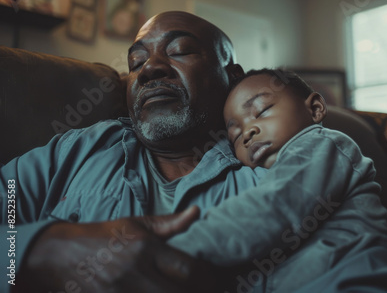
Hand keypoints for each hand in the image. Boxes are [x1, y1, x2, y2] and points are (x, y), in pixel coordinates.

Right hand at [16, 206, 216, 292]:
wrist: (58, 255)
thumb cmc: (103, 236)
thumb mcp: (135, 224)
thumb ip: (169, 224)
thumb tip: (197, 212)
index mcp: (145, 248)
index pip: (188, 269)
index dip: (209, 279)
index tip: (216, 282)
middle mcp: (135, 272)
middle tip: (212, 291)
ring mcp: (120, 292)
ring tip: (187, 292)